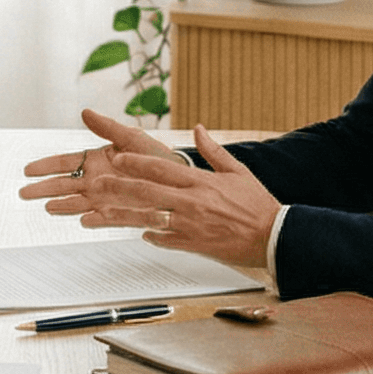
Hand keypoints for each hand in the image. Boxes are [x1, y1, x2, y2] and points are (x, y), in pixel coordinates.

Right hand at [17, 107, 191, 214]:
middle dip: (44, 188)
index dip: (46, 166)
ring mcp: (105, 197)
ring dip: (61, 205)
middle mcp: (97, 180)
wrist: (178, 177)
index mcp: (96, 160)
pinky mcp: (118, 212)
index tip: (29, 170)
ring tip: (47, 207)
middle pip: (64, 185)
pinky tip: (81, 220)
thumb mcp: (131, 137)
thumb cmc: (156, 157)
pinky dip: (91, 219)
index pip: (65, 163)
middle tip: (25, 192)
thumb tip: (85, 112)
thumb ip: (107, 127)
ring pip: (76, 202)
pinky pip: (101, 217)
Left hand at [75, 120, 278, 270]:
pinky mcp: (193, 244)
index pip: (161, 169)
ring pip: (148, 219)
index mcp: (201, 182)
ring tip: (100, 214)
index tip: (117, 157)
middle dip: (119, 187)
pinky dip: (151, 235)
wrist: (274, 237)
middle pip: (147, 192)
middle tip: (98, 183)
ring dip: (122, 215)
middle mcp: (192, 203)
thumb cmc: (257, 205)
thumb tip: (198, 129)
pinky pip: (164, 240)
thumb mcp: (238, 171)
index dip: (136, 162)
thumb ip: (214, 151)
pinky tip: (140, 233)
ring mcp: (190, 225)